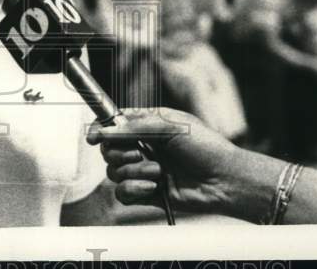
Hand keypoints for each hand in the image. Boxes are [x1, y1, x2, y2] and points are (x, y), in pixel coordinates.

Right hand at [86, 108, 243, 214]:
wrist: (224, 180)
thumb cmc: (204, 147)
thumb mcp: (170, 126)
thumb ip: (134, 127)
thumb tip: (104, 130)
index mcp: (148, 124)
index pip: (114, 123)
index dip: (100, 128)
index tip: (92, 136)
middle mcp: (143, 146)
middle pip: (108, 148)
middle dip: (119, 152)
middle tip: (139, 153)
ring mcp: (143, 170)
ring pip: (114, 171)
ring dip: (133, 171)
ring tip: (158, 172)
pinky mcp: (146, 192)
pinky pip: (122, 193)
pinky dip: (133, 189)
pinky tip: (152, 188)